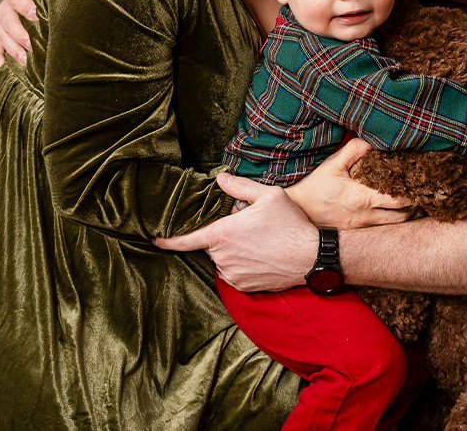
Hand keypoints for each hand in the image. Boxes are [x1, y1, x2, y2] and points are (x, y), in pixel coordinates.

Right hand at [0, 0, 47, 67]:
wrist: (38, 2)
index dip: (23, 4)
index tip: (36, 15)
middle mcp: (5, 7)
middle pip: (4, 18)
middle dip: (17, 32)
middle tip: (31, 44)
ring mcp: (1, 23)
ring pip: (0, 35)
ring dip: (10, 48)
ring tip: (24, 61)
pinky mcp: (1, 38)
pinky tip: (3, 68)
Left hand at [153, 173, 317, 291]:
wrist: (311, 257)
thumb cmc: (291, 224)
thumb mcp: (268, 196)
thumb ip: (239, 187)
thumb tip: (219, 178)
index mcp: (223, 234)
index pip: (186, 239)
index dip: (168, 240)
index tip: (154, 239)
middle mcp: (223, 257)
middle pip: (212, 245)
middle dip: (224, 236)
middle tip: (249, 228)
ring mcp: (233, 274)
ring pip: (223, 259)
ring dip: (233, 251)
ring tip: (259, 242)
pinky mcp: (243, 286)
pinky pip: (233, 273)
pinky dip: (241, 265)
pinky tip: (260, 256)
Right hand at [284, 139, 412, 228]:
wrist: (299, 211)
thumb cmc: (315, 187)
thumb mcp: (333, 164)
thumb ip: (353, 151)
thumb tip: (371, 142)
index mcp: (362, 198)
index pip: (398, 198)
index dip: (413, 192)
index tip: (421, 183)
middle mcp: (366, 216)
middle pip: (403, 215)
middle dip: (415, 204)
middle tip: (423, 193)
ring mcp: (362, 228)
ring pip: (395, 226)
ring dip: (406, 215)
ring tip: (413, 202)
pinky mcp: (358, 234)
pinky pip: (382, 230)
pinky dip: (393, 221)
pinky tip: (396, 212)